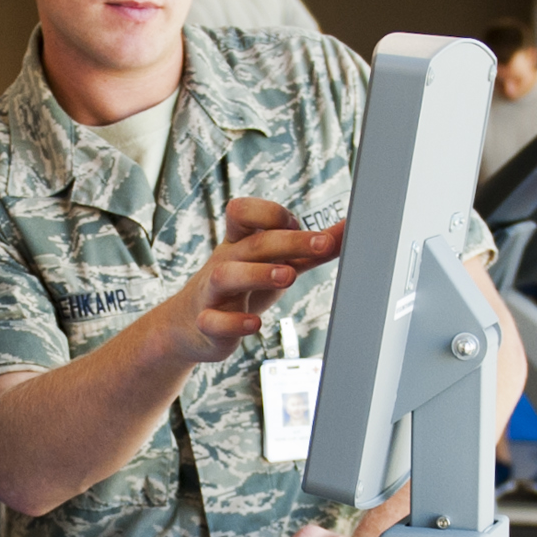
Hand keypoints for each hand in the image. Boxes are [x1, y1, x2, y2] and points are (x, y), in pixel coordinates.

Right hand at [153, 200, 343, 368]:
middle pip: (253, 244)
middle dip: (288, 242)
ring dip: (258, 274)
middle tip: (322, 244)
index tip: (296, 224)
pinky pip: (214, 321)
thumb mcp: (274, 264)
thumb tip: (346, 230)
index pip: (243, 211)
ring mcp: (212, 293)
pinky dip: (235, 323)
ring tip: (287, 277)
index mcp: (238, 243)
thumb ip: (308, 250)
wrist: (189, 325)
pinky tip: (255, 324)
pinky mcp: (207, 323)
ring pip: (227, 276)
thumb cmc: (240, 289)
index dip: (271, 214)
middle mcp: (224, 262)